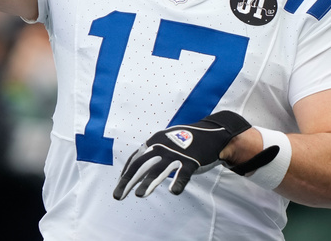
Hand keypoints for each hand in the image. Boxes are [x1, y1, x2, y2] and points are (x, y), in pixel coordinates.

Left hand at [113, 111, 277, 199]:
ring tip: (139, 195)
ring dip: (148, 183)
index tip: (120, 185)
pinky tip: (173, 192)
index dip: (126, 173)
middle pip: (141, 165)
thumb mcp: (167, 143)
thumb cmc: (187, 141)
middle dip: (128, 181)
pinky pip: (184, 174)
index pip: (135, 159)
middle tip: (117, 196)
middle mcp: (162, 146)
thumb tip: (139, 167)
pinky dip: (178, 182)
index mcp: (154, 141)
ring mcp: (177, 154)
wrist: (213, 135)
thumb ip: (153, 152)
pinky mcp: (192, 161)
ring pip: (159, 170)